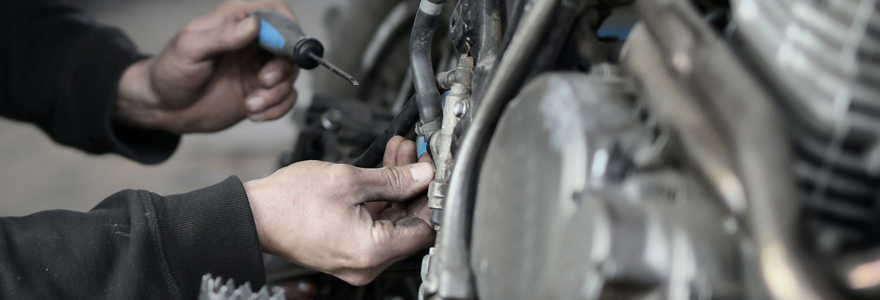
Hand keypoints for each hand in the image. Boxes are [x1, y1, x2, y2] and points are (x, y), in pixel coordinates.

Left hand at [116, 1, 299, 133]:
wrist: (163, 108)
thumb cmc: (170, 71)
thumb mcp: (190, 48)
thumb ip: (222, 36)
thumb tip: (253, 25)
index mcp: (236, 22)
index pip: (276, 12)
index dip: (288, 26)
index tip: (285, 48)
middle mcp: (253, 43)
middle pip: (290, 47)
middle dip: (283, 68)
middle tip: (264, 81)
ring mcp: (258, 69)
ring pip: (290, 76)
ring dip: (277, 94)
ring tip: (251, 104)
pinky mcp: (261, 93)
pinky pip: (285, 99)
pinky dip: (277, 109)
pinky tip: (254, 113)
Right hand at [244, 137, 434, 284]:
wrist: (253, 215)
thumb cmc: (288, 202)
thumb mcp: (348, 180)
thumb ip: (393, 178)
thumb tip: (422, 174)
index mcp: (372, 250)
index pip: (425, 229)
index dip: (432, 196)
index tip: (434, 170)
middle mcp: (368, 263)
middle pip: (410, 224)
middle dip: (415, 185)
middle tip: (417, 155)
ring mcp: (358, 258)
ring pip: (393, 219)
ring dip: (399, 185)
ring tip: (401, 151)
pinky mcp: (349, 249)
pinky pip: (375, 223)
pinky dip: (381, 196)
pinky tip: (385, 167)